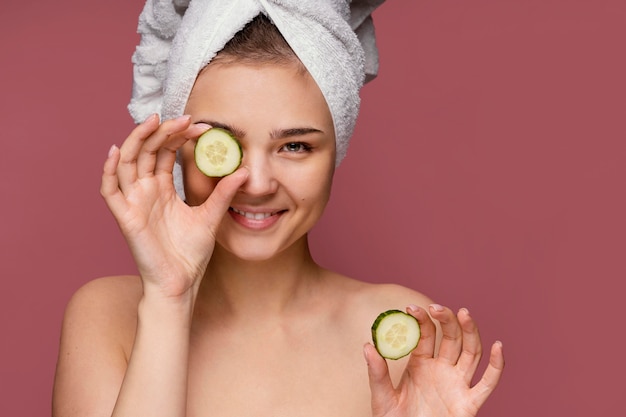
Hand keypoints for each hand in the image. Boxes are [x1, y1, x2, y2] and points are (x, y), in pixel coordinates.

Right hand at [100, 114, 247, 298]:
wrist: (181, 283)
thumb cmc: (191, 253)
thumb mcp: (211, 216)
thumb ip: (223, 192)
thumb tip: (244, 170)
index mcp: (163, 189)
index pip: (166, 153)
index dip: (180, 136)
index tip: (201, 126)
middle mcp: (146, 191)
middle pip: (148, 151)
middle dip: (164, 132)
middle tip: (184, 118)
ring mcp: (134, 202)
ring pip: (128, 162)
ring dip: (138, 140)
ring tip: (154, 121)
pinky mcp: (126, 217)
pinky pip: (110, 191)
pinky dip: (109, 170)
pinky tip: (116, 151)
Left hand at [364, 305, 503, 416]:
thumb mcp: (381, 397)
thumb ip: (376, 373)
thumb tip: (368, 345)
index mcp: (421, 363)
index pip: (426, 334)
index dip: (421, 320)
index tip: (410, 308)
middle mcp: (442, 369)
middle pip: (452, 338)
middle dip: (447, 320)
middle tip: (436, 307)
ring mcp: (457, 384)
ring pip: (471, 353)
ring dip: (470, 332)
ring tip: (464, 313)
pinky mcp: (469, 403)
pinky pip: (487, 383)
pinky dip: (496, 365)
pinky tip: (498, 347)